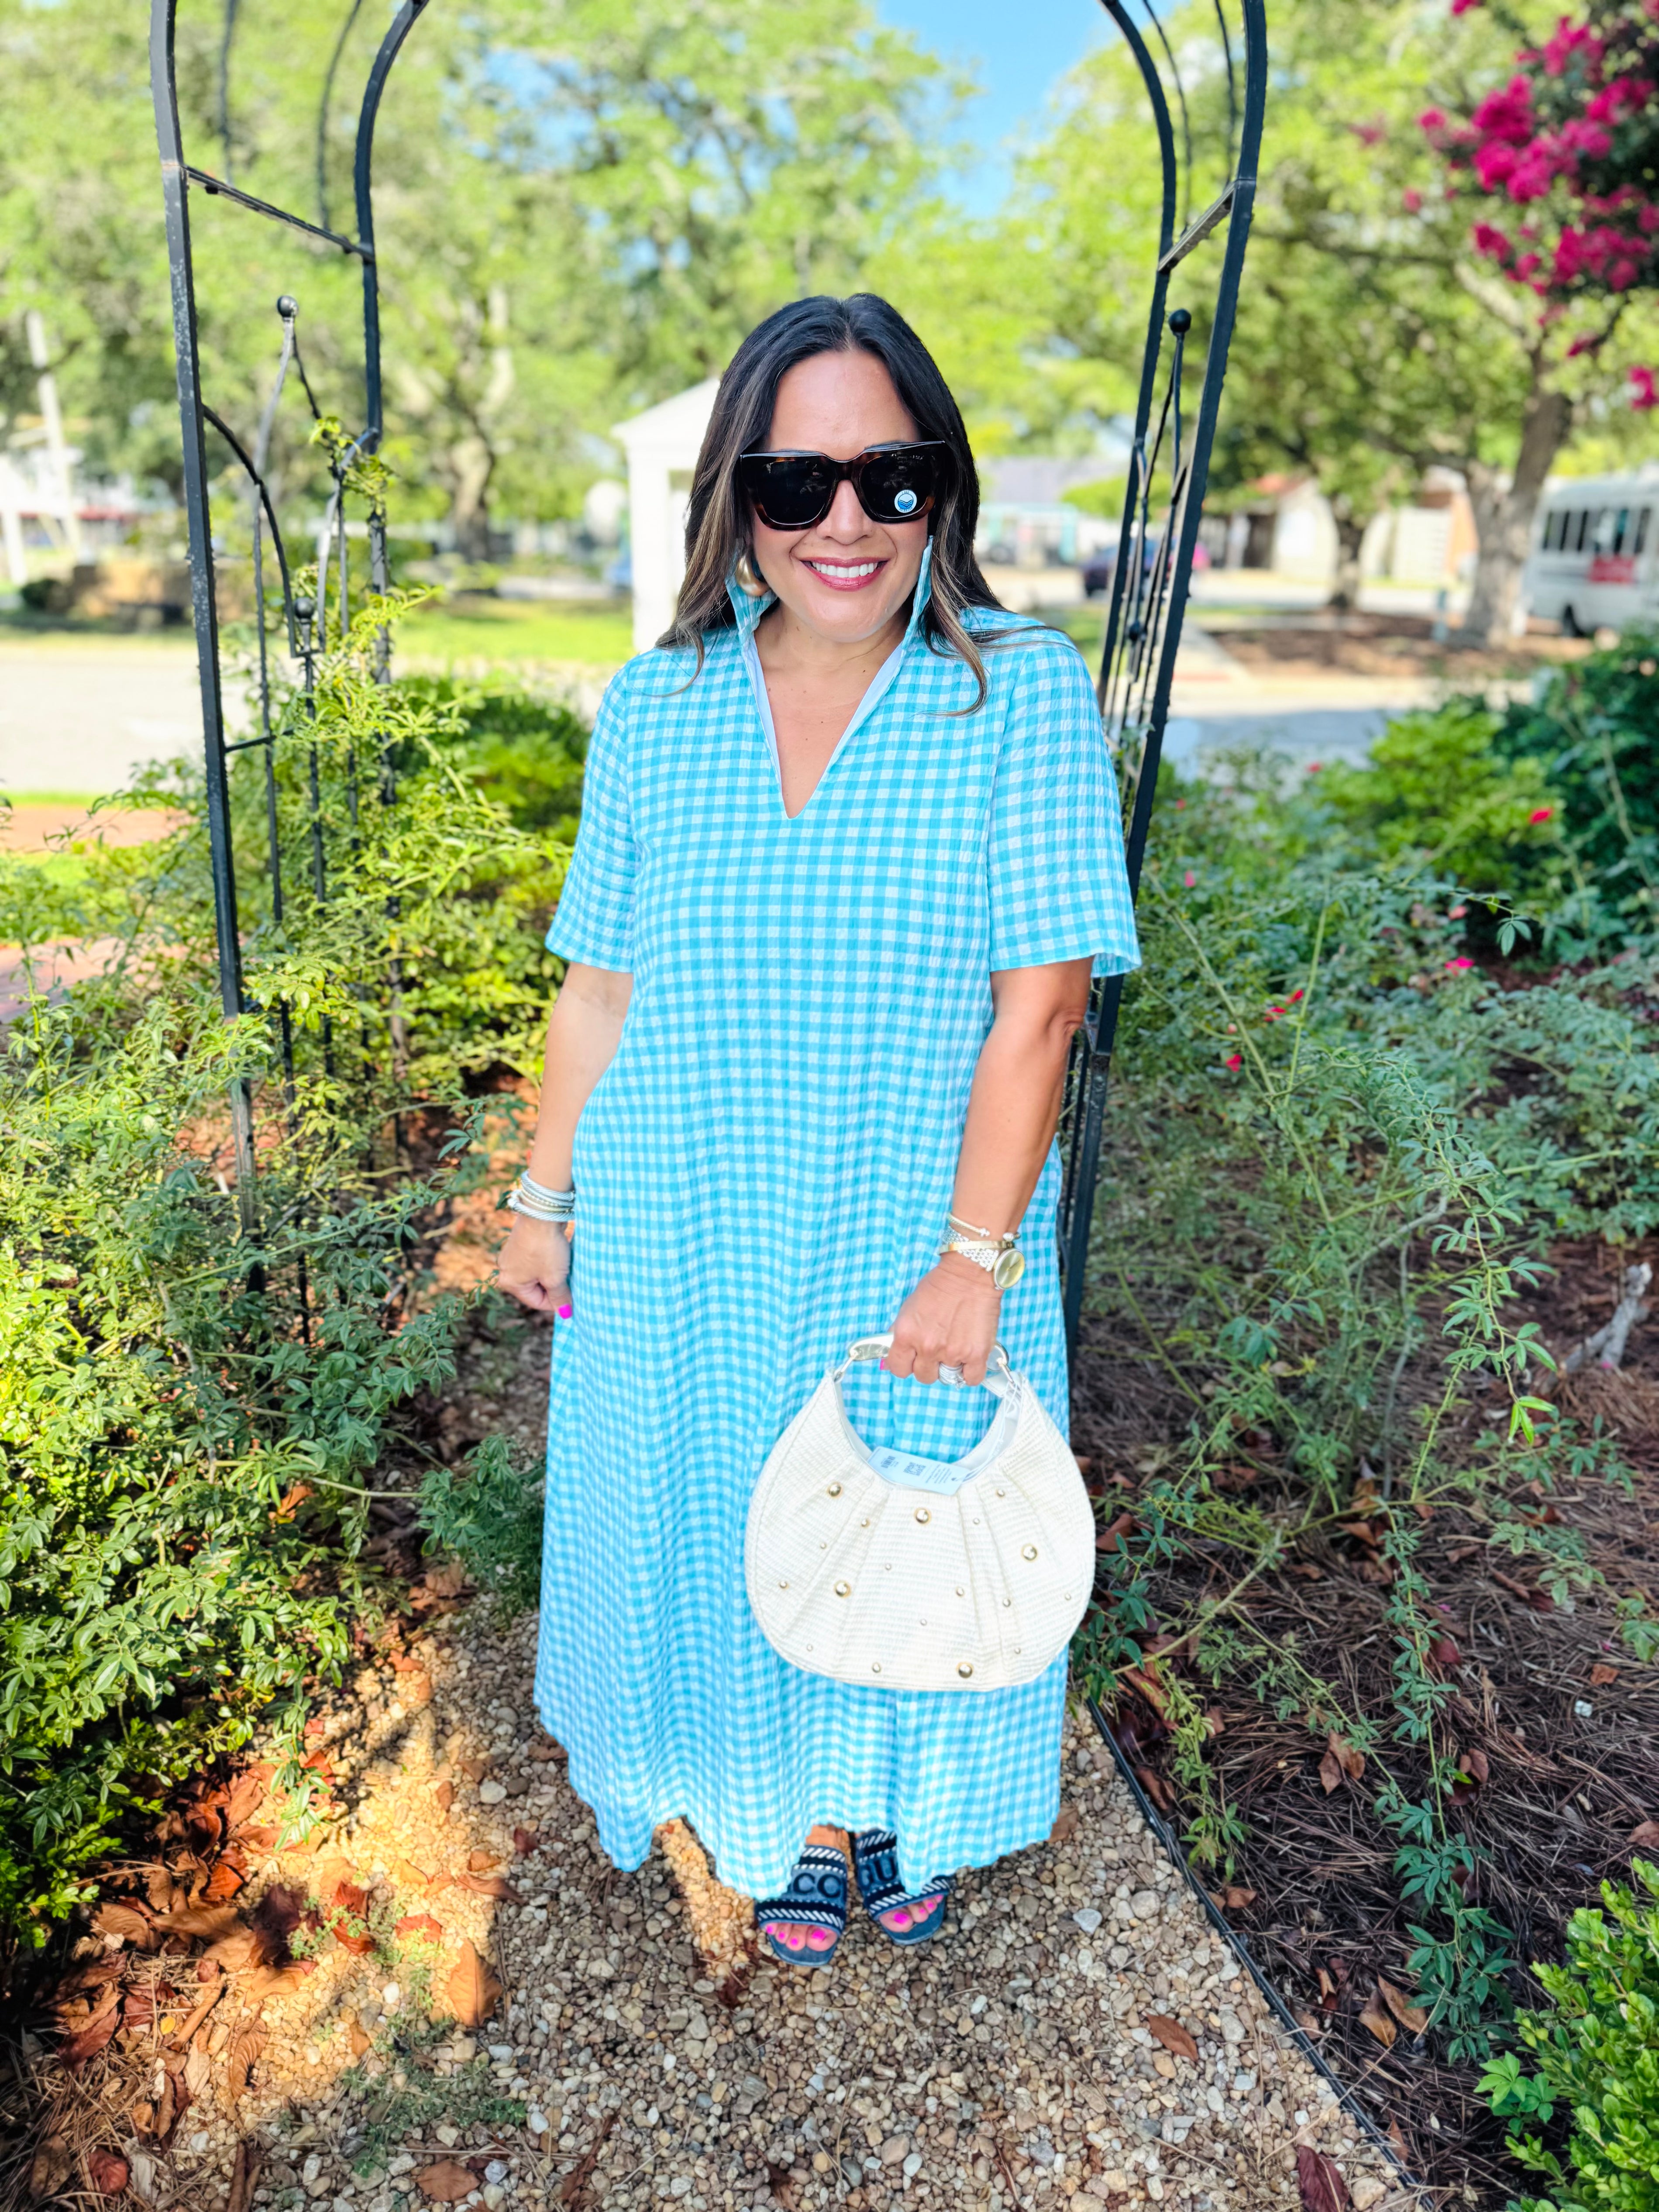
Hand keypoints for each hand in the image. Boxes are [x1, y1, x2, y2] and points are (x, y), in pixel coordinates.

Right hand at [496, 1215, 572, 1316]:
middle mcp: (507, 1270)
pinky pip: (538, 1259)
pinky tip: (561, 1255)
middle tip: (572, 1280)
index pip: (537, 1302)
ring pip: (539, 1273)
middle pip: (537, 1288)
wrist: (541, 1212)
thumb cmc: (546, 1248)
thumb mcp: (555, 1277)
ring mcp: (513, 1255)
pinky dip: (550, 1260)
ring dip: (554, 1273)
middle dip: (555, 1286)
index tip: (573, 1298)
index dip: (557, 1302)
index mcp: (510, 1283)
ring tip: (567, 1266)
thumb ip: (560, 1297)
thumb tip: (565, 1313)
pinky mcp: (521, 1242)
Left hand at [885, 1253, 1000, 1384]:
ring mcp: (952, 1352)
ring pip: (946, 1378)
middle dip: (929, 1366)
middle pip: (923, 1376)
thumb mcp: (908, 1308)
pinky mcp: (976, 1354)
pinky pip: (971, 1379)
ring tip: (955, 1347)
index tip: (912, 1360)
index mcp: (906, 1335)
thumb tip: (890, 1359)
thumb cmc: (939, 1287)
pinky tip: (969, 1358)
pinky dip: (970, 1372)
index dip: (905, 1365)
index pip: (898, 1369)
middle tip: (937, 1350)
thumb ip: (899, 1334)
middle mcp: (927, 1347)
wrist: (968, 1274)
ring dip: (950, 1367)